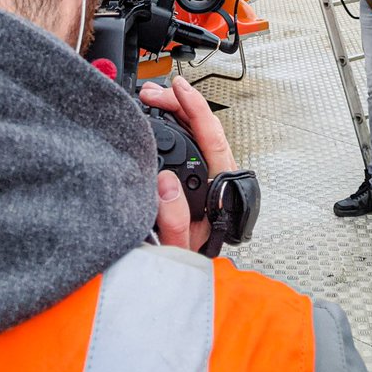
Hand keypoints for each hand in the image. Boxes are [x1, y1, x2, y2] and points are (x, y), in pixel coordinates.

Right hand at [140, 74, 236, 251]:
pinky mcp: (195, 179)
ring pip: (196, 133)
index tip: (178, 88)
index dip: (195, 108)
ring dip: (175, 112)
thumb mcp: (179, 250)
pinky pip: (188, 143)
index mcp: (220, 189)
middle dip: (178, 104)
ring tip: (152, 98)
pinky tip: (158, 118)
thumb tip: (166, 182)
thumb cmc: (187, 266)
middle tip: (151, 92)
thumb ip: (174, 222)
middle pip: (204, 128)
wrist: (186, 283)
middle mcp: (218, 178)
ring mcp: (208, 177)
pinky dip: (172, 125)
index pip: (212, 138)